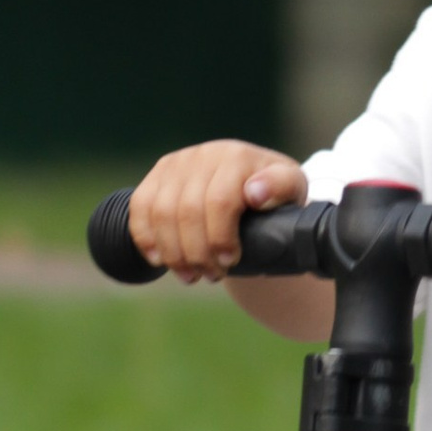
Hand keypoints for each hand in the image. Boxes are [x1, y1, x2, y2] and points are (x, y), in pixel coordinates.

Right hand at [127, 139, 307, 282]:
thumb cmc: (273, 193)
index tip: (229, 261)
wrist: (250, 182)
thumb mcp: (291, 189)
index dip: (220, 237)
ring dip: (173, 252)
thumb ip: (282, 188)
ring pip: (160, 212)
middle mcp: (203, 155)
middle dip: (197, 253)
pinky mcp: (156, 175)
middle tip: (211, 275)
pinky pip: (140, 207)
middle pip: (187, 211)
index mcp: (236, 157)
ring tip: (189, 275)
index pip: (219, 201)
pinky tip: (158, 260)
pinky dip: (145, 237)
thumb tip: (255, 194)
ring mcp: (176, 163)